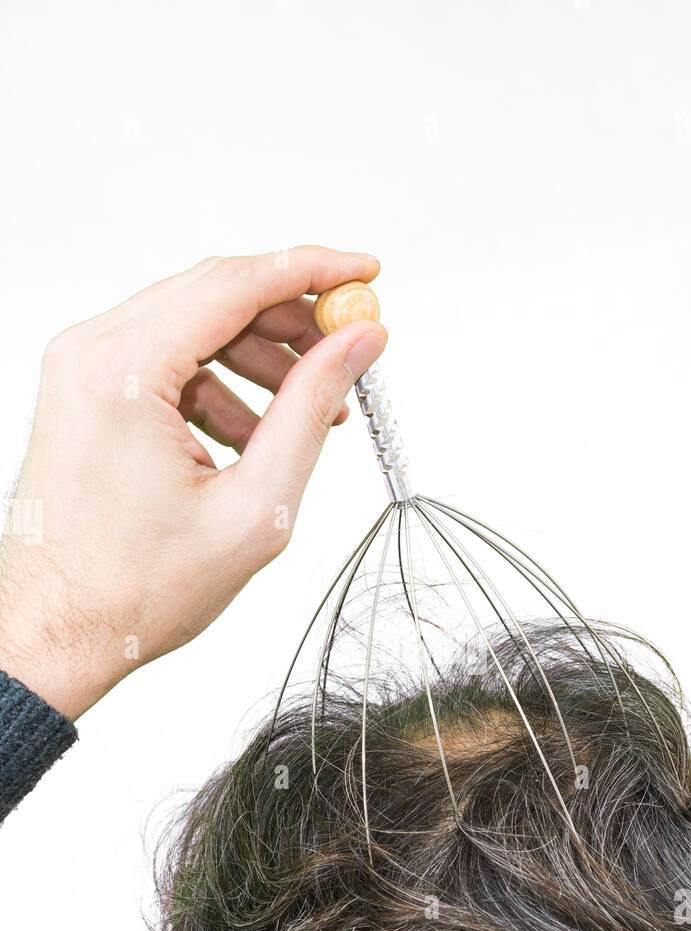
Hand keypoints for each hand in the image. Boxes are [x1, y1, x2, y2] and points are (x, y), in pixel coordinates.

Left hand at [0, 247, 385, 719]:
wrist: (58, 632)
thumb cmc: (136, 589)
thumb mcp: (254, 505)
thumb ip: (311, 409)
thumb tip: (357, 342)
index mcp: (123, 373)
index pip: (235, 282)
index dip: (313, 271)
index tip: (366, 272)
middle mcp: (90, 354)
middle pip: (213, 292)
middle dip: (290, 316)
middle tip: (348, 348)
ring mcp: (79, 369)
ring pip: (192, 324)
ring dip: (258, 356)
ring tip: (311, 412)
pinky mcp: (82, 392)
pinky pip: (165, 360)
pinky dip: (218, 384)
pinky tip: (253, 438)